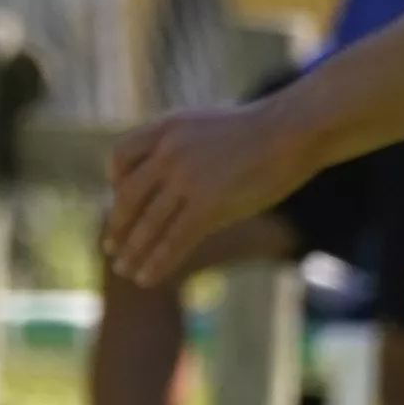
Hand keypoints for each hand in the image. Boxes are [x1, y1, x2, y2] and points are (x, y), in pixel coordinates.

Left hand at [94, 96, 303, 289]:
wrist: (292, 130)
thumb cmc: (261, 130)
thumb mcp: (209, 126)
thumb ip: (184, 145)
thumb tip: (173, 165)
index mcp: (167, 129)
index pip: (121, 156)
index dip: (114, 181)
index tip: (116, 200)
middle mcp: (169, 153)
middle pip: (128, 197)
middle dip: (118, 227)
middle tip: (111, 248)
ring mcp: (186, 179)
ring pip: (148, 224)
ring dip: (132, 251)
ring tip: (123, 270)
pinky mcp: (208, 205)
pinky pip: (174, 240)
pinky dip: (157, 262)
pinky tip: (147, 278)